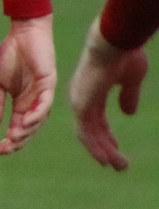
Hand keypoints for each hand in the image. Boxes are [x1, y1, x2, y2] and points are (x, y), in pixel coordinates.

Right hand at [0, 14, 56, 155]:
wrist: (22, 34)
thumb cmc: (10, 55)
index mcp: (22, 103)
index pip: (17, 128)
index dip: (10, 140)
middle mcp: (35, 103)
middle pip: (29, 129)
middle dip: (18, 141)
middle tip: (5, 149)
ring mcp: (43, 95)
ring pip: (38, 120)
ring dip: (27, 131)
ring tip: (14, 138)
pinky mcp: (49, 84)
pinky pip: (44, 104)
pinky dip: (36, 114)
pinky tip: (25, 121)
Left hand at [68, 16, 142, 170]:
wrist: (114, 42)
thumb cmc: (123, 54)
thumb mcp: (130, 80)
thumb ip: (127, 96)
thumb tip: (128, 113)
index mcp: (92, 90)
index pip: (96, 119)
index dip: (106, 135)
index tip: (115, 148)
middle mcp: (81, 97)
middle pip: (91, 130)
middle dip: (105, 148)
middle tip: (118, 165)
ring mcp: (79, 101)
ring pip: (88, 135)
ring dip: (103, 152)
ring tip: (118, 167)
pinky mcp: (81, 104)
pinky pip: (86, 132)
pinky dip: (96, 148)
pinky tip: (107, 160)